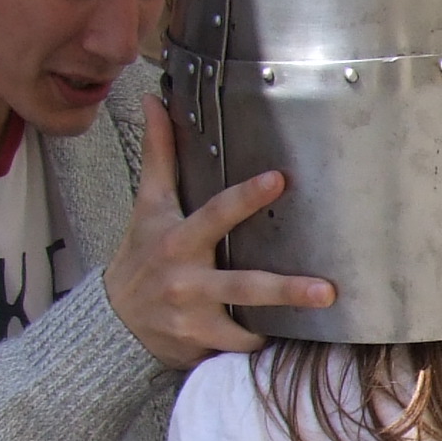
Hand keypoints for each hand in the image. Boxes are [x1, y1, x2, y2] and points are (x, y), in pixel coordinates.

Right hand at [107, 98, 336, 369]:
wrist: (114, 319)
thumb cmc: (140, 254)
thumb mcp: (148, 204)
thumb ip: (160, 152)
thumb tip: (152, 98)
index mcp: (178, 238)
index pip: (216, 214)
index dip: (246, 197)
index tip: (279, 181)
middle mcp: (187, 279)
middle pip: (243, 283)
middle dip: (286, 288)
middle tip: (327, 290)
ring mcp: (194, 315)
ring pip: (246, 319)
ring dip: (283, 319)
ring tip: (323, 311)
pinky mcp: (200, 342)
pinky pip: (239, 343)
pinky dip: (261, 341)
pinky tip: (289, 334)